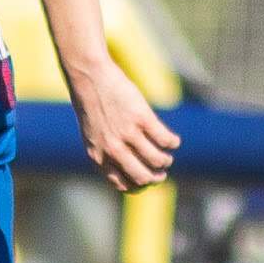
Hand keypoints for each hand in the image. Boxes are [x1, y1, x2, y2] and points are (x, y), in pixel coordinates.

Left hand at [67, 55, 180, 192]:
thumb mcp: (92, 134)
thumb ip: (106, 152)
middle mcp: (113, 149)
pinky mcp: (142, 117)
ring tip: (167, 155)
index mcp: (98, 156)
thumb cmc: (91, 104)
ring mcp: (128, 133)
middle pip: (143, 176)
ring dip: (166, 160)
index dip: (139, 185)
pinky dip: (173, 143)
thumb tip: (128, 167)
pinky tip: (174, 141)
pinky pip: (165, 139)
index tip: (147, 179)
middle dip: (157, 178)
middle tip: (162, 172)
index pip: (124, 184)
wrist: (89, 77)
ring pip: (157, 160)